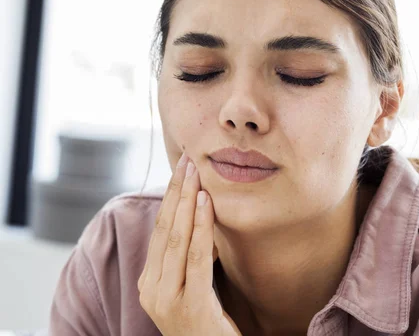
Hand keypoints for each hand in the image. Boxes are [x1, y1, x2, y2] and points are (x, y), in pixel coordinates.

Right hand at [138, 154, 241, 335]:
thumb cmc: (207, 322)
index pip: (159, 231)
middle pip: (164, 229)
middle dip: (176, 192)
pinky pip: (196, 258)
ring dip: (186, 201)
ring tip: (195, 173)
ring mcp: (166, 299)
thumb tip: (200, 217)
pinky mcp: (189, 306)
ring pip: (176, 239)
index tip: (180, 170)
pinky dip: (200, 226)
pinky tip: (205, 203)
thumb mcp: (193, 286)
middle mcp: (151, 289)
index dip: (170, 198)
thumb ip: (190, 258)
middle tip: (186, 160)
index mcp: (150, 282)